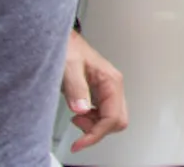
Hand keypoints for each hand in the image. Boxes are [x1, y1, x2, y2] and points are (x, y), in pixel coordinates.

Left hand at [63, 29, 128, 151]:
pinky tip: (80, 114)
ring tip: (77, 119)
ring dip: (94, 126)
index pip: (113, 117)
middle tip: (79, 129)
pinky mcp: (100, 93)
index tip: (79, 142)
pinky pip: (103, 115)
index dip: (96, 133)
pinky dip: (92, 121)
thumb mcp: (69, 66)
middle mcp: (113, 86)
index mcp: (111, 80)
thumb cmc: (68, 48)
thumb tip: (82, 109)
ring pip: (112, 120)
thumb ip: (76, 87)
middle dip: (98, 130)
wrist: (65, 41)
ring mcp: (108, 90)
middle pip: (118, 121)